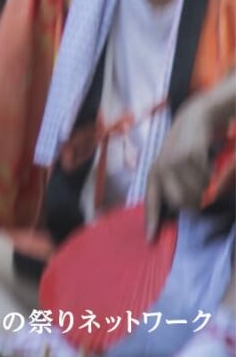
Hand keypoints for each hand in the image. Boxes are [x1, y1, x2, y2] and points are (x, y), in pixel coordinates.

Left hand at [146, 86, 235, 237]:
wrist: (194, 119)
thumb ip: (170, 186)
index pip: (151, 201)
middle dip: (192, 203)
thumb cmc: (184, 148)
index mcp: (154, 174)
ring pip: (195, 193)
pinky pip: (205, 178)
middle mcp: (160, 169)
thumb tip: (176, 210)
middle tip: (198, 192)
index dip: (151, 220)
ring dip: (203, 186)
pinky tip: (203, 161)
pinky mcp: (189, 156)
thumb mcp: (171, 166)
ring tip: (199, 171)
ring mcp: (173, 162)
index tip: (150, 239)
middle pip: (180, 204)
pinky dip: (208, 174)